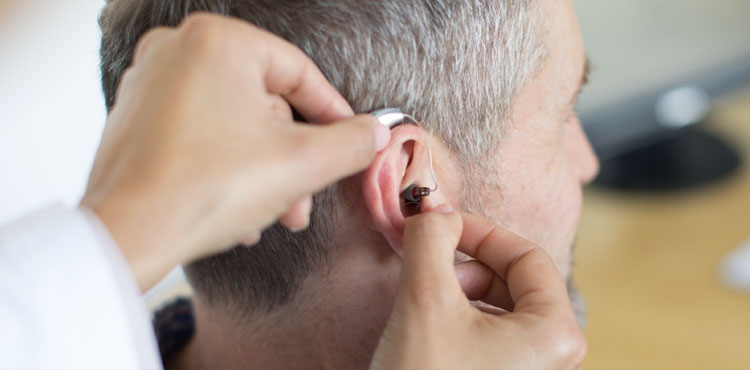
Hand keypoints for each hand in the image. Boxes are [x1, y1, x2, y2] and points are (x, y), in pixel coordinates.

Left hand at [80, 13, 389, 289]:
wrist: (127, 237)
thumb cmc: (204, 190)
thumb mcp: (301, 164)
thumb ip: (350, 143)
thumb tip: (374, 134)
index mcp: (218, 41)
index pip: (299, 73)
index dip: (335, 114)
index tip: (353, 141)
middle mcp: (177, 50)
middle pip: (265, 103)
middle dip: (293, 159)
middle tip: (307, 198)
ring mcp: (151, 83)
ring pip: (234, 123)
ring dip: (265, 171)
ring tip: (276, 214)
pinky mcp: (136, 118)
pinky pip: (201, 135)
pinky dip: (227, 168)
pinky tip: (240, 210)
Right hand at [370, 206, 585, 368]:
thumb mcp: (424, 298)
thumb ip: (431, 238)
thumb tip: (433, 205)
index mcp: (556, 333)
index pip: (526, 255)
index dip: (479, 232)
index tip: (440, 226)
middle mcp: (555, 357)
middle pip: (515, 282)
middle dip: (466, 267)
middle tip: (427, 271)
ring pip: (500, 309)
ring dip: (459, 293)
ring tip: (424, 307)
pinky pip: (492, 338)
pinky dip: (460, 321)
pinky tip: (430, 333)